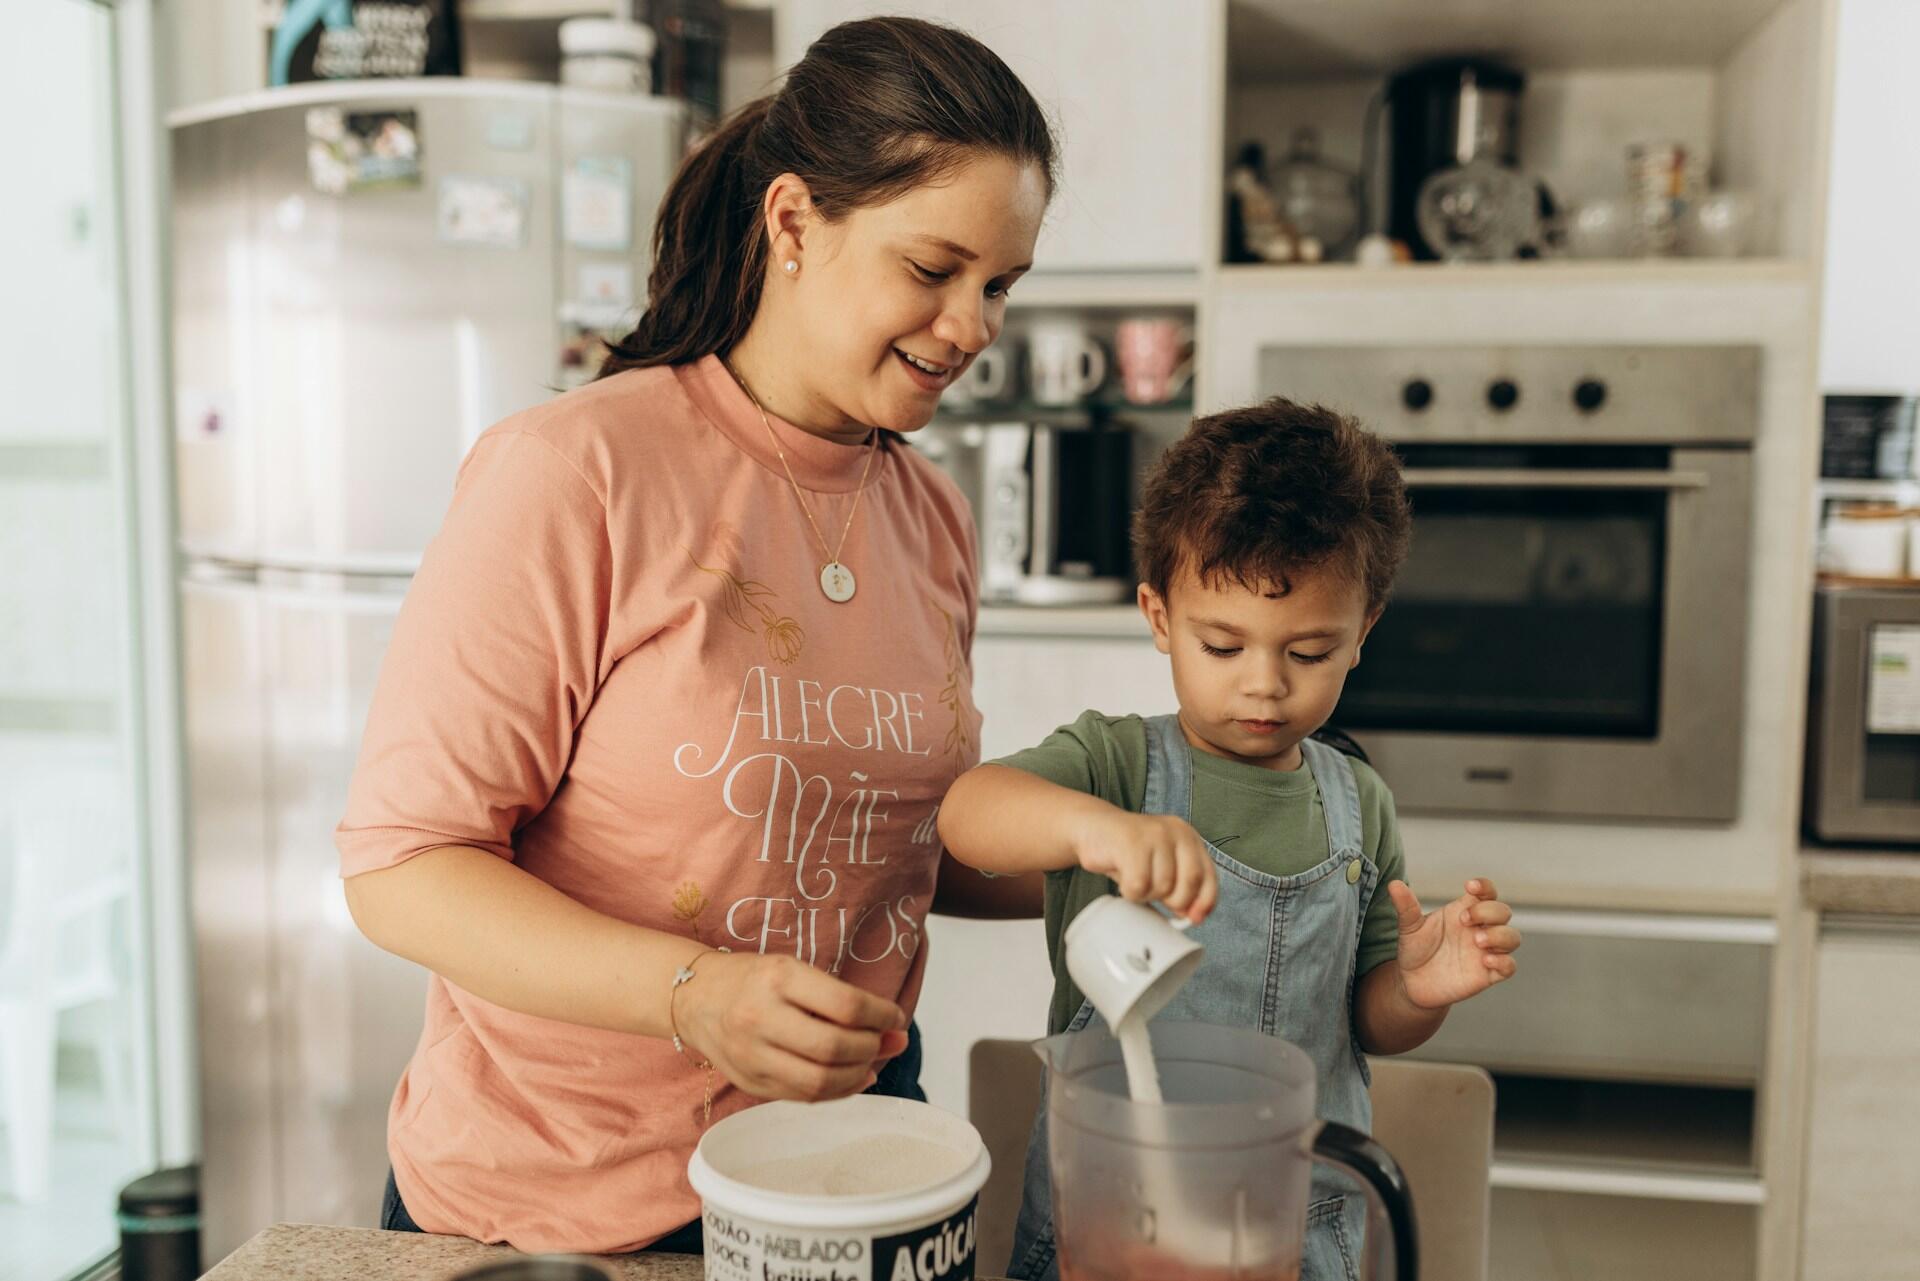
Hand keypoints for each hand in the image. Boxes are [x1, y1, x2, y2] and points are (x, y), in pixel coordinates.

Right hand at [676, 952, 908, 1101]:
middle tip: (883, 1041)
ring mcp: (751, 1055)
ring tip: (869, 1062)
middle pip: (834, 1048)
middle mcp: (761, 1017)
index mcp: (778, 978)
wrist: (694, 997)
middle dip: (871, 1048)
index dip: (881, 1015)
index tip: (895, 1017)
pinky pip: (803, 1096)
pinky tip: (850, 1078)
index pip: (845, 1005)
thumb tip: (895, 1031)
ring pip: (819, 1081)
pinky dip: (836, 1092)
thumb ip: (842, 1000)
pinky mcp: (750, 1082)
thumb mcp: (794, 971)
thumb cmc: (753, 979)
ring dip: (857, 1075)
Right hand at [1073, 808, 1218, 923]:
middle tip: (1153, 894)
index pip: (1208, 876)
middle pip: (1189, 882)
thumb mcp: (1159, 867)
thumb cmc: (1127, 853)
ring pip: (1162, 886)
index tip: (1195, 919)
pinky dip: (1129, 892)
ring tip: (1134, 880)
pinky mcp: (1132, 841)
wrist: (1092, 828)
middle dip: (1174, 901)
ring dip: (1146, 895)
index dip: (1204, 902)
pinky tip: (1123, 880)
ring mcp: (1155, 834)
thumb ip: (1179, 886)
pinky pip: (1138, 885)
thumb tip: (1192, 915)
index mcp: (1189, 838)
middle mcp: (1177, 831)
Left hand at [1387, 878, 1519, 1009]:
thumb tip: (1394, 884)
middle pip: (1503, 911)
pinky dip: (1503, 962)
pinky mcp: (1488, 974)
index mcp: (1464, 911)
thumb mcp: (1409, 927)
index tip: (1470, 887)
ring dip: (1500, 936)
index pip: (1486, 892)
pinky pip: (1509, 966)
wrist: (1413, 983)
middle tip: (1465, 920)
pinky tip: (1485, 960)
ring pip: (1512, 937)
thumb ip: (1406, 907)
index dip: (1485, 886)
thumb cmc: (1416, 949)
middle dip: (1489, 912)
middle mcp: (1480, 929)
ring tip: (1477, 941)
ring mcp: (1486, 951)